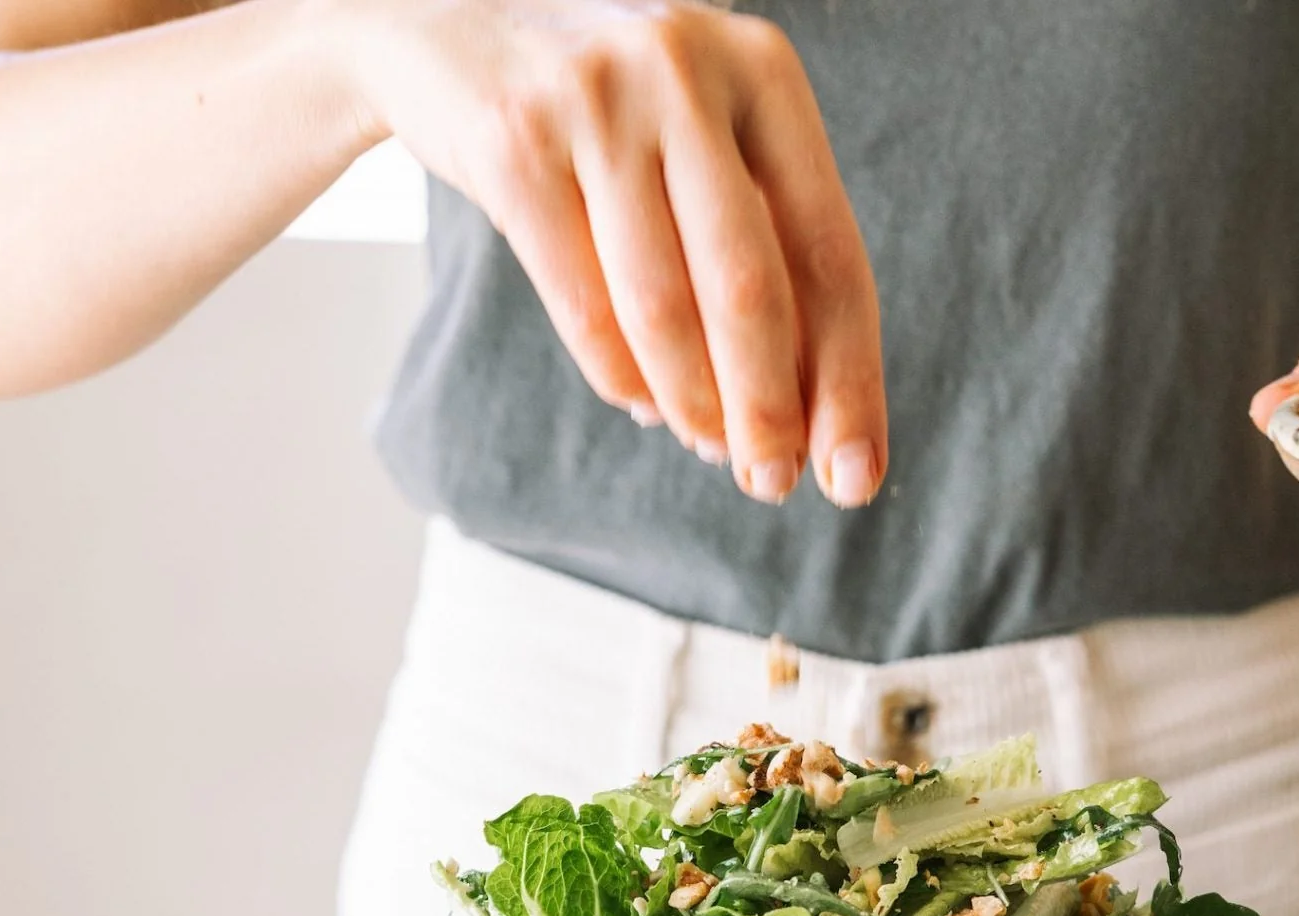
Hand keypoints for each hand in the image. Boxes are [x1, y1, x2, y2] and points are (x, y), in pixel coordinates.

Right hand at [328, 0, 885, 506]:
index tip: (853, 476)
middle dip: (768, 411)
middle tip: (772, 485)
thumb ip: (760, 247)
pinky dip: (618, 376)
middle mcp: (687, 72)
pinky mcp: (512, 141)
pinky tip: (641, 403)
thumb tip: (807, 415)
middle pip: (751, 290)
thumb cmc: (611, 108)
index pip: (831, 255)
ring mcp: (594, 100)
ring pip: (662, 306)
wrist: (445, 18)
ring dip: (691, 404)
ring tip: (706, 445)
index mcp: (764, 75)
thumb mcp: (703, 141)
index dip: (849, 380)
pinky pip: (581, 303)